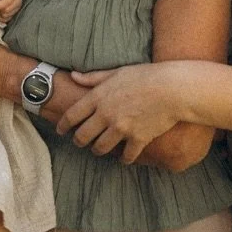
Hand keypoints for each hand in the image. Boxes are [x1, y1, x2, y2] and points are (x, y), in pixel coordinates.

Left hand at [55, 65, 182, 162]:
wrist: (171, 89)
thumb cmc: (144, 76)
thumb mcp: (116, 72)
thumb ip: (93, 78)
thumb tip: (73, 76)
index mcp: (99, 97)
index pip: (72, 115)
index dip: (63, 125)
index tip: (59, 130)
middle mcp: (106, 115)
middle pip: (83, 136)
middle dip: (78, 141)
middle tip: (79, 142)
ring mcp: (122, 129)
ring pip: (100, 148)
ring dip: (97, 150)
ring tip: (98, 149)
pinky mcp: (138, 139)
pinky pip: (126, 156)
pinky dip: (124, 159)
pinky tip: (123, 157)